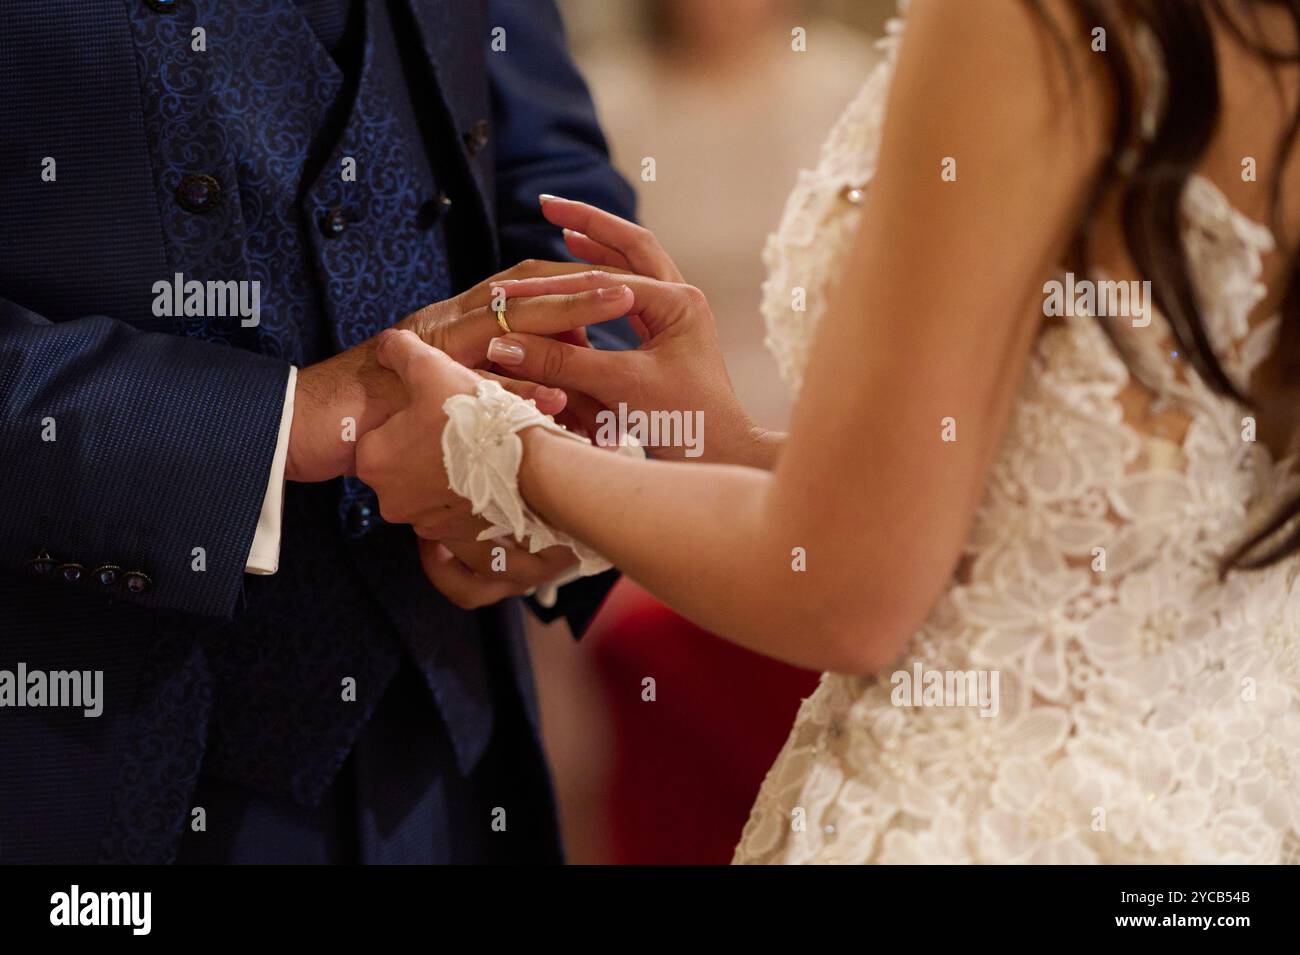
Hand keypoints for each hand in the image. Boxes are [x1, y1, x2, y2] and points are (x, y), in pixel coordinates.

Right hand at [285, 259, 604, 482]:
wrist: (310, 422)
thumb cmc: (378, 413)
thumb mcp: (445, 390)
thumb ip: (497, 385)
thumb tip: (558, 395)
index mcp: (458, 320)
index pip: (522, 288)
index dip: (567, 283)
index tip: (617, 286)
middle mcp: (448, 320)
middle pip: (522, 291)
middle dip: (577, 289)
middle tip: (627, 292)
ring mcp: (431, 345)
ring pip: (505, 323)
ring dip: (559, 319)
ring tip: (608, 324)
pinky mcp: (416, 379)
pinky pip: (473, 381)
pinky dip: (516, 389)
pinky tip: (555, 399)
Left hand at [356, 329, 583, 605]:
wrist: (539, 472)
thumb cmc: (482, 419)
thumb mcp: (436, 368)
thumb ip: (402, 352)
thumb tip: (388, 344)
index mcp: (377, 461)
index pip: (379, 436)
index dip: (409, 418)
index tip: (438, 408)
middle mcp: (396, 503)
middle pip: (407, 473)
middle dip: (431, 456)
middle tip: (466, 432)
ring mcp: (430, 531)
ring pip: (433, 510)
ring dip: (453, 491)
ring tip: (487, 465)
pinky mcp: (465, 554)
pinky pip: (456, 560)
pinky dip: (462, 544)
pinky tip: (482, 517)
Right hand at [484, 197, 776, 466]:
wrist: (722, 461)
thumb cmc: (685, 427)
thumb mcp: (620, 389)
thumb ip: (563, 363)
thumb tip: (505, 343)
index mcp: (678, 304)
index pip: (605, 280)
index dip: (554, 283)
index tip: (513, 285)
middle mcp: (682, 302)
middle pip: (631, 247)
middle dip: (590, 225)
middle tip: (549, 204)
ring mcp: (679, 319)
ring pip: (634, 268)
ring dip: (600, 247)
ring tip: (564, 230)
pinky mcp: (670, 341)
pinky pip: (632, 299)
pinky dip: (605, 283)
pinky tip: (583, 281)